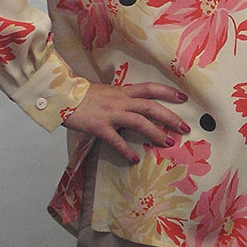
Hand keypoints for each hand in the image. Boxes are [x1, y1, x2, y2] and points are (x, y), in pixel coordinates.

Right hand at [61, 81, 189, 163]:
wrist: (61, 96)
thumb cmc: (82, 95)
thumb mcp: (106, 92)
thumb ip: (121, 99)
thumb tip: (134, 107)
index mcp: (122, 91)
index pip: (150, 88)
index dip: (168, 92)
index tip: (184, 97)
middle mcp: (120, 101)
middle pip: (151, 106)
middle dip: (170, 117)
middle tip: (185, 128)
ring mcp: (110, 114)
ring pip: (139, 121)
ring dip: (155, 132)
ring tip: (168, 143)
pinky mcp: (99, 126)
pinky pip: (115, 140)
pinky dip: (125, 149)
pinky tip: (133, 158)